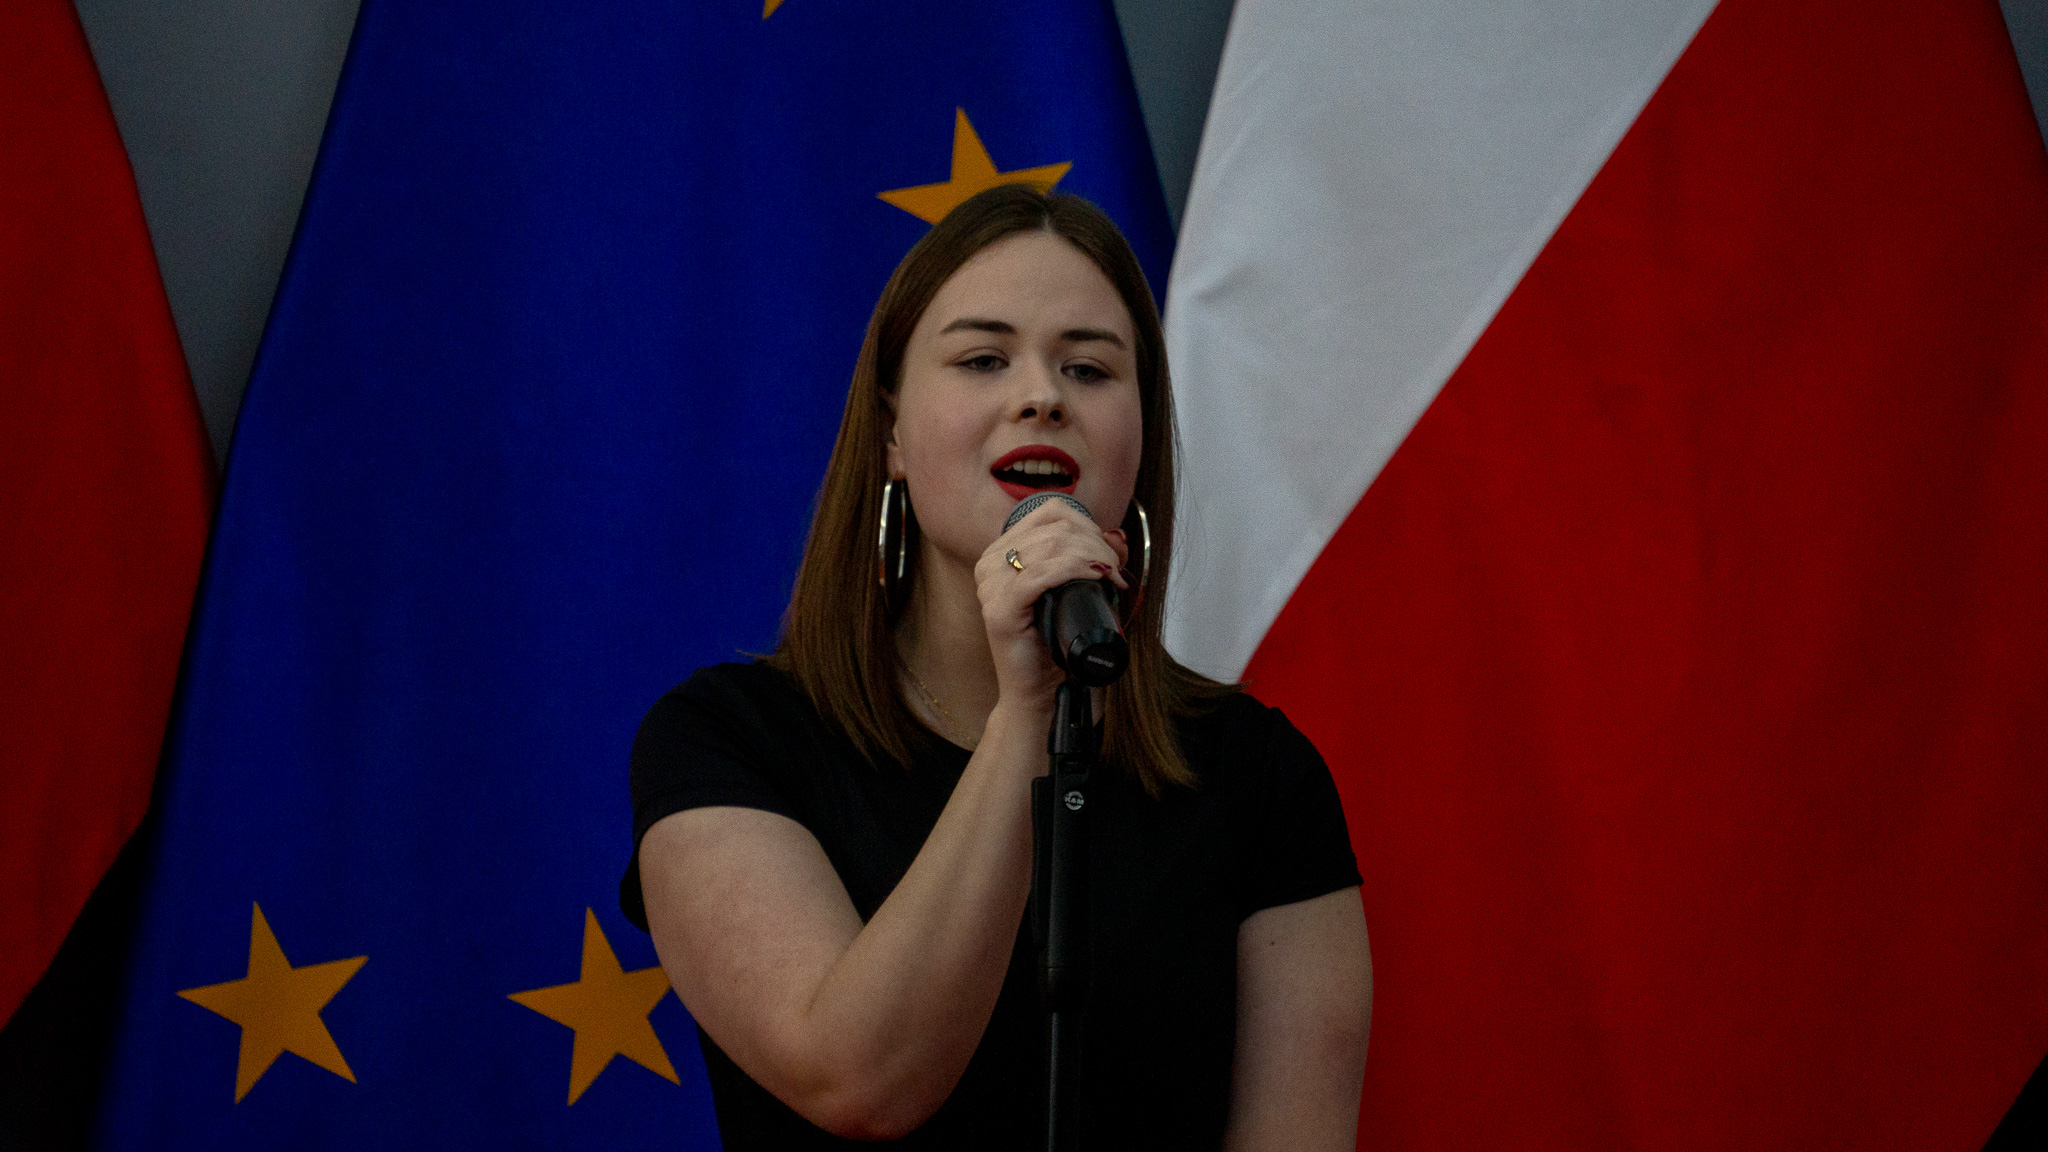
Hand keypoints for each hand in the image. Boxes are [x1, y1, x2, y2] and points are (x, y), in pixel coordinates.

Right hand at [974, 502, 1129, 713]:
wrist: (1041, 692)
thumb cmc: (1056, 643)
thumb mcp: (1075, 590)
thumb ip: (1092, 560)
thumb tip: (1117, 537)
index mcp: (1002, 551)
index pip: (1050, 511)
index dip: (1088, 524)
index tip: (1108, 555)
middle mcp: (989, 562)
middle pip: (1056, 528)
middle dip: (1096, 544)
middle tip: (1116, 572)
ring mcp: (990, 586)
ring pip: (1052, 545)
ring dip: (1093, 556)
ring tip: (1112, 578)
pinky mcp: (999, 610)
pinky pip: (1041, 574)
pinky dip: (1075, 569)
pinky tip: (1096, 577)